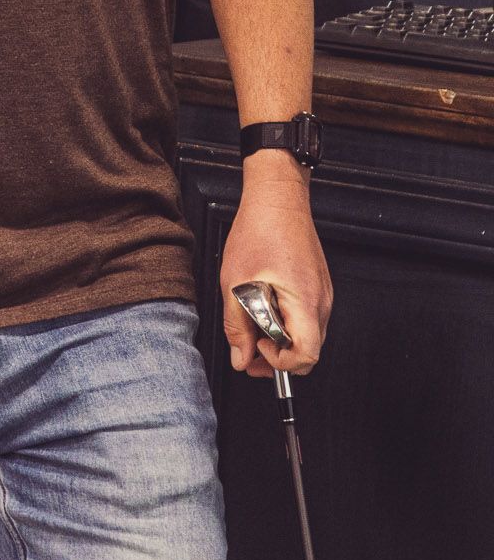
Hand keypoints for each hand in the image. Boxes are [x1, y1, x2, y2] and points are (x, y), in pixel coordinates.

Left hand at [219, 158, 332, 379]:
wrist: (277, 198)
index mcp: (305, 303)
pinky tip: (265, 307)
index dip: (280, 362)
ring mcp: (323, 294)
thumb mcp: (236, 281)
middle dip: (278, 356)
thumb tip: (241, 358)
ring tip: (253, 323)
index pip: (307, 357)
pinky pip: (306, 317)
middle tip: (249, 346)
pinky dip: (286, 321)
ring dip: (281, 339)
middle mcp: (322, 302)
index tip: (257, 347)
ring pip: (307, 335)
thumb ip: (237, 325)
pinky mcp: (318, 286)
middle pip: (309, 351)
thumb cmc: (260, 230)